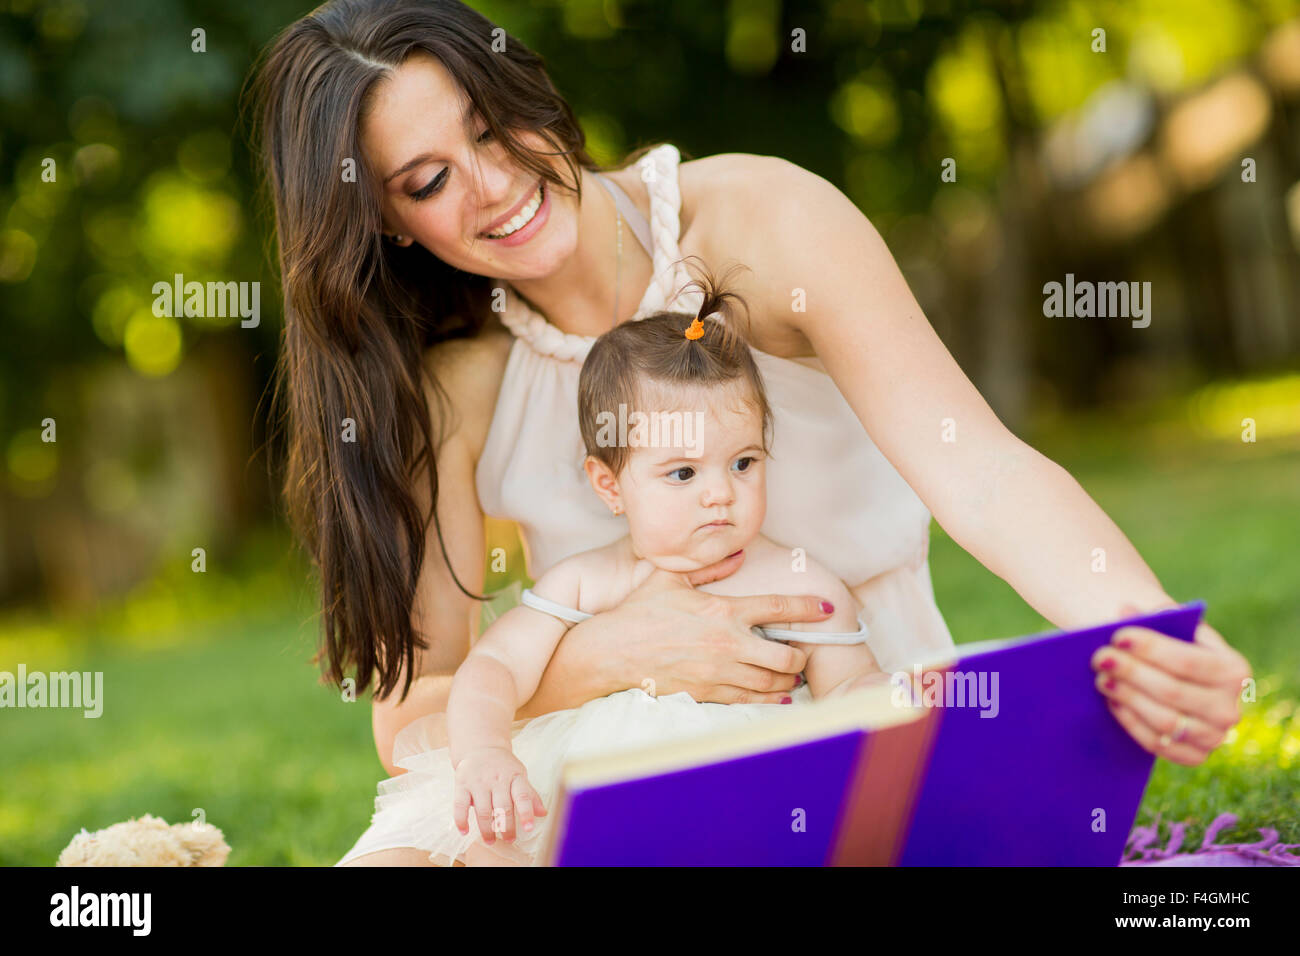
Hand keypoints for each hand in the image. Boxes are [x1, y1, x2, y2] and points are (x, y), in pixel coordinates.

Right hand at [452, 747, 545, 842]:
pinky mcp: (462, 783)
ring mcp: (478, 781)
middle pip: (502, 807)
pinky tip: (464, 831)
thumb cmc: (504, 766)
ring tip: (490, 840)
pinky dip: (461, 820)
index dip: (526, 813)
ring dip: (486, 829)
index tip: (528, 828)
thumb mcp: (520, 775)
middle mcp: (497, 778)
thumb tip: (543, 813)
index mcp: (515, 776)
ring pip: (483, 810)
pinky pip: (460, 805)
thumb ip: (530, 795)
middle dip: (506, 827)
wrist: (481, 746)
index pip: (522, 796)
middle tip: (509, 840)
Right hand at [595, 559, 835, 704]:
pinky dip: (770, 698)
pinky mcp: (709, 693)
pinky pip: (751, 700)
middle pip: (785, 656)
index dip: (807, 607)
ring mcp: (720, 672)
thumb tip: (737, 555)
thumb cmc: (639, 612)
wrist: (613, 652)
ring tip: (794, 674)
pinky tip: (779, 694)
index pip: (777, 606)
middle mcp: (728, 643)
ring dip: (788, 678)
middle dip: (801, 655)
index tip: (826, 607)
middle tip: (804, 652)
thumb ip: (709, 569)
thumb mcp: (670, 578)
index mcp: (724, 610)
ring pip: (772, 682)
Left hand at [1091, 606, 1250, 765]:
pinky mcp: (1194, 756)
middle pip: (1174, 692)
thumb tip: (1125, 611)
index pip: (1189, 661)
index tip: (1117, 636)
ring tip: (1102, 679)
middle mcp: (1231, 708)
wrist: (1175, 678)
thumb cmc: (1169, 647)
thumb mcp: (1169, 628)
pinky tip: (1112, 702)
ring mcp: (1215, 736)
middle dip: (1133, 673)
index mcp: (1235, 671)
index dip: (1151, 649)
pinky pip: (1158, 744)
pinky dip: (1131, 723)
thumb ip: (1151, 616)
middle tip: (1099, 658)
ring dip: (1129, 698)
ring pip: (1165, 720)